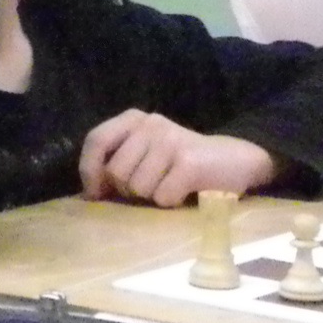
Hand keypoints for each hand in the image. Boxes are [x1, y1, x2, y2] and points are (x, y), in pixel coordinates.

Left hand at [78, 112, 269, 205]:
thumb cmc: (181, 163)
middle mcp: (151, 123)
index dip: (90, 170)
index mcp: (135, 119)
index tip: (96, 193)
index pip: (96, 140)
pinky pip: (162, 197)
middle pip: (116, 172)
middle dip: (128, 190)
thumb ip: (117, 162)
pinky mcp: (189, 162)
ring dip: (152, 197)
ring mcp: (170, 140)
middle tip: (151, 186)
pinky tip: (186, 191)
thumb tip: (89, 193)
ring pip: (138, 188)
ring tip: (170, 185)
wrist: (234, 161)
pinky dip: (172, 202)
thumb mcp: (146, 152)